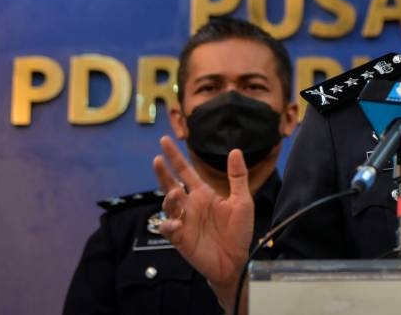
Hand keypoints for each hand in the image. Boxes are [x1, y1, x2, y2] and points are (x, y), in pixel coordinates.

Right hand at [153, 136, 253, 305]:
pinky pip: (168, 228)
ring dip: (169, 197)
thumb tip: (235, 150)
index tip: (165, 141)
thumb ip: (237, 176)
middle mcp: (190, 205)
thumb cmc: (238, 230)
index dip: (175, 157)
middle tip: (158, 159)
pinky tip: (173, 222)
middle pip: (171, 185)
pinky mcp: (181, 238)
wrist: (236, 259)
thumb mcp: (242, 200)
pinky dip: (168, 224)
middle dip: (163, 172)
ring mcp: (184, 221)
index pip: (185, 172)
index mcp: (204, 194)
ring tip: (175, 192)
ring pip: (168, 205)